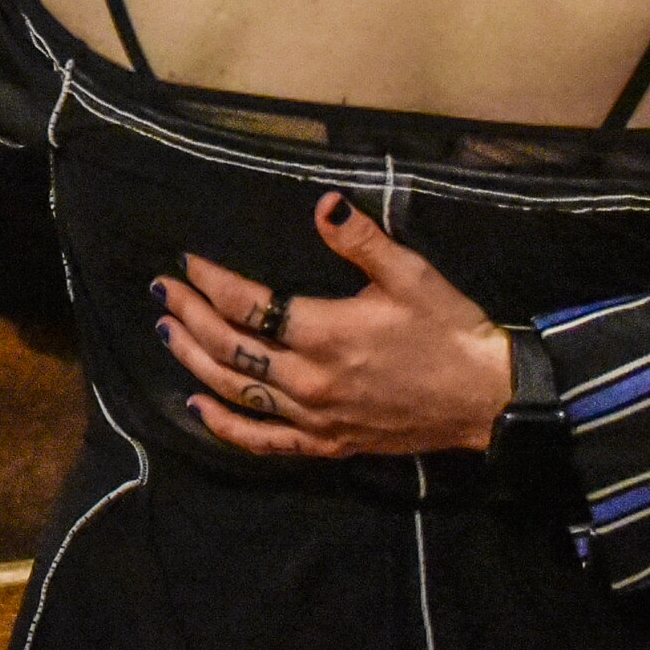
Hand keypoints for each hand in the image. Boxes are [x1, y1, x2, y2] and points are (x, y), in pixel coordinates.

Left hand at [154, 196, 516, 460]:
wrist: (486, 398)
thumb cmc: (449, 330)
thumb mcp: (411, 275)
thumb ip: (361, 241)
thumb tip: (323, 205)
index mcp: (327, 333)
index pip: (249, 304)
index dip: (212, 282)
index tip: (189, 262)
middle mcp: (311, 380)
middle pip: (230, 348)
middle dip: (190, 316)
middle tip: (164, 291)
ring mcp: (315, 418)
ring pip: (236, 392)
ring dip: (193, 361)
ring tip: (168, 332)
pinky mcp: (326, 444)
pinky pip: (263, 442)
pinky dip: (225, 426)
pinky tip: (198, 406)